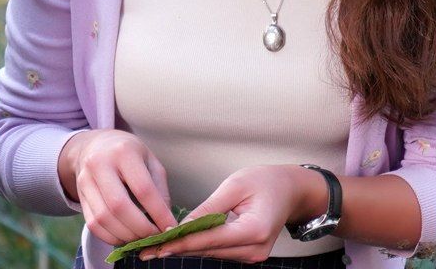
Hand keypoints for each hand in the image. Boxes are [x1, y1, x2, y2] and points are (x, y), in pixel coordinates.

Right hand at [59, 129, 175, 246]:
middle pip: (119, 206)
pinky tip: (124, 237)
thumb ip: (160, 190)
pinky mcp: (79, 195)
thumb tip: (165, 223)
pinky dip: (110, 237)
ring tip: (140, 238)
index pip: (143, 189)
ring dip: (125, 235)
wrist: (96, 145)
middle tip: (154, 236)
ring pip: (103, 218)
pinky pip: (92, 224)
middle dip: (140, 228)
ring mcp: (85, 179)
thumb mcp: (150, 161)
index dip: (158, 213)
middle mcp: (99, 163)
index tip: (170, 228)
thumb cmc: (130, 154)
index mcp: (123, 152)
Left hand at [141, 165, 324, 262]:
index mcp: (254, 230)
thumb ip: (209, 208)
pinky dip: (196, 246)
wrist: (291, 190)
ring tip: (151, 248)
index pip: (208, 239)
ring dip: (182, 249)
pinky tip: (174, 244)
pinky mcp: (248, 254)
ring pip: (210, 253)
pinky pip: (217, 250)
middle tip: (143, 250)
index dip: (179, 242)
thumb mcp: (234, 186)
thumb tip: (182, 226)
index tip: (154, 245)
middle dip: (174, 249)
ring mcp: (253, 255)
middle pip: (207, 250)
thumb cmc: (265, 181)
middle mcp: (254, 249)